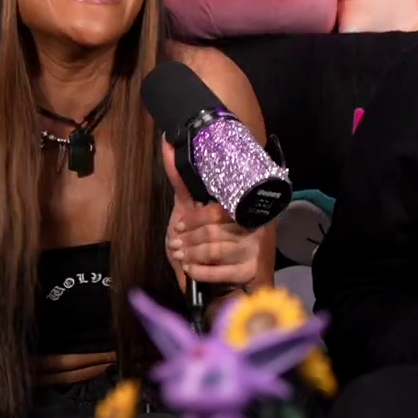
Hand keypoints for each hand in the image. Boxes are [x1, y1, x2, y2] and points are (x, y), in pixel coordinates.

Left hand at [162, 141, 266, 289]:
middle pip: (213, 231)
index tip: (178, 227)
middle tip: (177, 245)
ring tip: (182, 255)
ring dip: (191, 255)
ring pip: (215, 250)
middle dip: (188, 240)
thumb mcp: (188, 208)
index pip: (215, 210)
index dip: (192, 220)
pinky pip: (219, 271)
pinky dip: (199, 271)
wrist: (218, 277)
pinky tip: (191, 269)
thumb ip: (180, 180)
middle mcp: (250, 225)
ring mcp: (251, 249)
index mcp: (238, 206)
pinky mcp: (247, 271)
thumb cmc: (200, 237)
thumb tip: (166, 141)